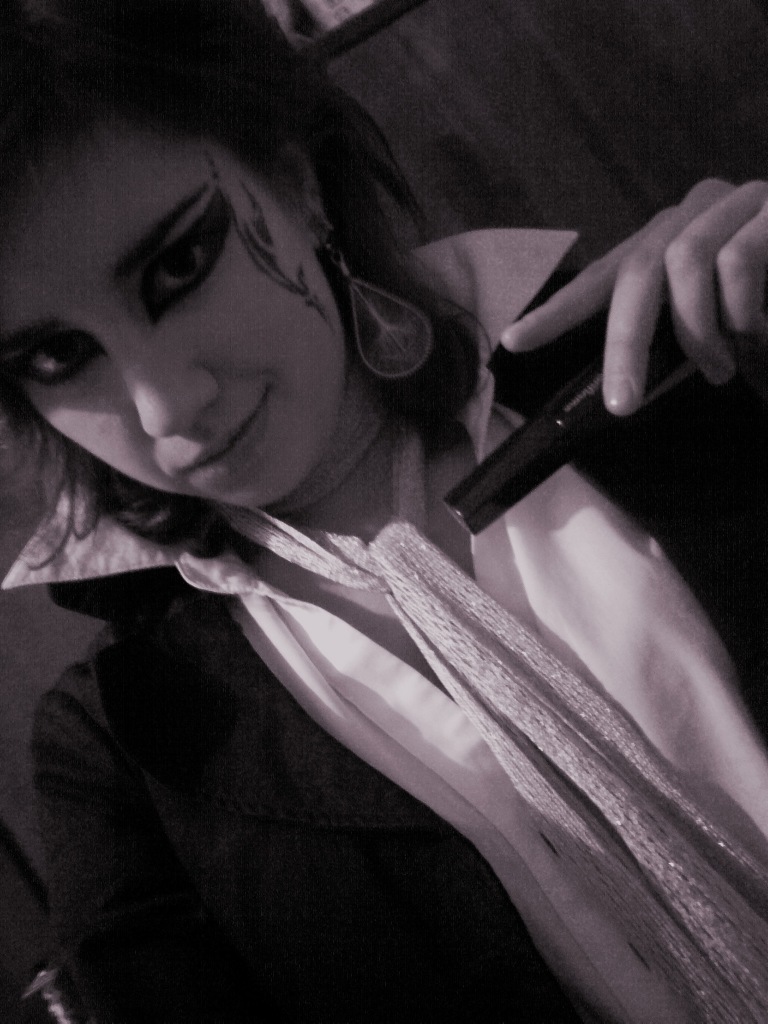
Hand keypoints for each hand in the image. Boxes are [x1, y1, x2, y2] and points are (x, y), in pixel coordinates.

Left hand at [500, 179, 767, 413]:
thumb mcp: (716, 334)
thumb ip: (671, 345)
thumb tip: (621, 385)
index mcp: (668, 243)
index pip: (603, 276)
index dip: (558, 312)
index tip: (514, 341)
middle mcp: (694, 212)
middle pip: (637, 273)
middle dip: (624, 344)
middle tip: (624, 404)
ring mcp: (737, 201)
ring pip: (686, 265)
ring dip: (700, 333)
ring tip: (721, 369)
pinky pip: (738, 263)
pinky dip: (746, 315)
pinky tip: (762, 333)